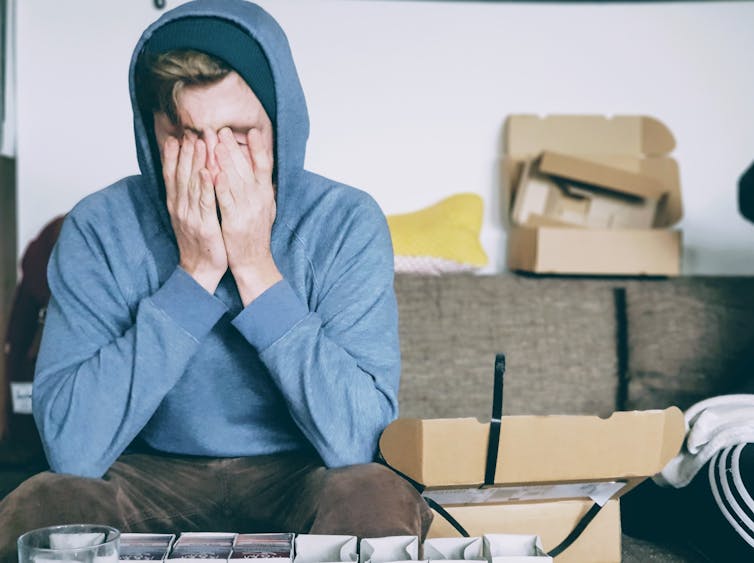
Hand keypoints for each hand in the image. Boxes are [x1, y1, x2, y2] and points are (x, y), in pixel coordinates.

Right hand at [162, 135, 227, 292]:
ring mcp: (190, 216)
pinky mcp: (204, 225)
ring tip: (200, 142)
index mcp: (176, 204)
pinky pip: (205, 202)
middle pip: (181, 174)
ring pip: (192, 184)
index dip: (173, 155)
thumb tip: (188, 175)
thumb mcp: (188, 216)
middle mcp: (180, 207)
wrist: (200, 270)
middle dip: (186, 151)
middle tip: (191, 131)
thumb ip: (187, 196)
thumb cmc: (198, 242)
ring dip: (196, 162)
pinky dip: (205, 186)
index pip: (172, 174)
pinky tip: (207, 171)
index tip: (176, 135)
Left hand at [214, 127, 281, 305]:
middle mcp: (259, 200)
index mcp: (266, 195)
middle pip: (246, 168)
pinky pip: (226, 201)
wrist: (253, 261)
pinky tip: (213, 172)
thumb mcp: (265, 208)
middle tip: (222, 130)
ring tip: (215, 142)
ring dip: (225, 161)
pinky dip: (220, 186)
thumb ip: (261, 189)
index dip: (259, 148)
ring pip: (235, 181)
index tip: (252, 131)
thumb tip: (261, 169)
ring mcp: (247, 210)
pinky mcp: (234, 221)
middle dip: (233, 148)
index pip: (264, 166)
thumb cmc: (255, 234)